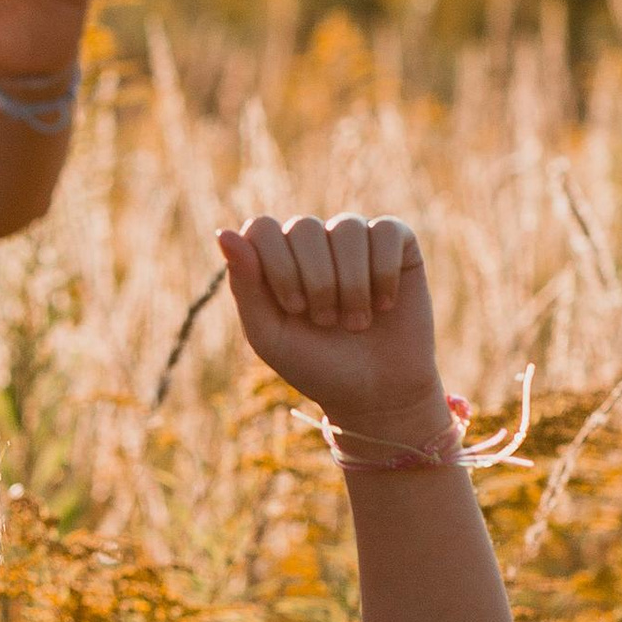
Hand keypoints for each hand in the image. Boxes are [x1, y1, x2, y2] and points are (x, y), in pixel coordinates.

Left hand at [218, 212, 449, 444]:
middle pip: (304, 227)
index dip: (279, 267)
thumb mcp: (270, 336)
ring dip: (352, 284)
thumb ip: (245, 285)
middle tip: (327, 322)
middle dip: (317, 282)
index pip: (262, 228)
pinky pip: (386, 230)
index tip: (294, 308)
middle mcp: (314, 240)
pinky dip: (384, 273)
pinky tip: (384, 304)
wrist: (376, 393)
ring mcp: (355, 239)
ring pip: (347, 227)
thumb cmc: (316, 365)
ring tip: (356, 322)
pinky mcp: (397, 244)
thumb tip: (224, 234)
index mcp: (275, 257)